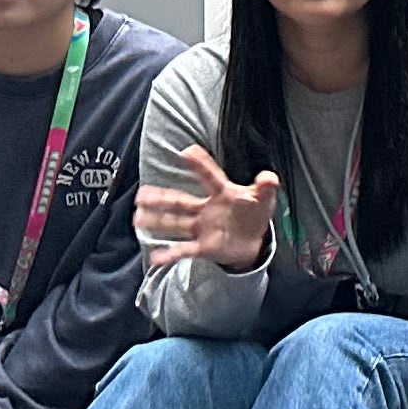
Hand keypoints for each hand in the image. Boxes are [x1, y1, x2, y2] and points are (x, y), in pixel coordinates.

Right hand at [140, 141, 279, 273]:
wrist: (252, 240)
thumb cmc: (254, 213)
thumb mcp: (265, 198)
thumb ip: (266, 187)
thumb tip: (269, 177)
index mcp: (223, 194)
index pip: (210, 176)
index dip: (200, 164)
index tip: (187, 151)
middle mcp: (207, 210)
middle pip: (181, 202)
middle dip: (161, 198)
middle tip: (142, 194)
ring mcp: (203, 228)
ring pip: (176, 223)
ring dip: (158, 221)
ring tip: (138, 218)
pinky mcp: (204, 247)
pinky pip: (184, 250)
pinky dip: (170, 254)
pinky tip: (155, 257)